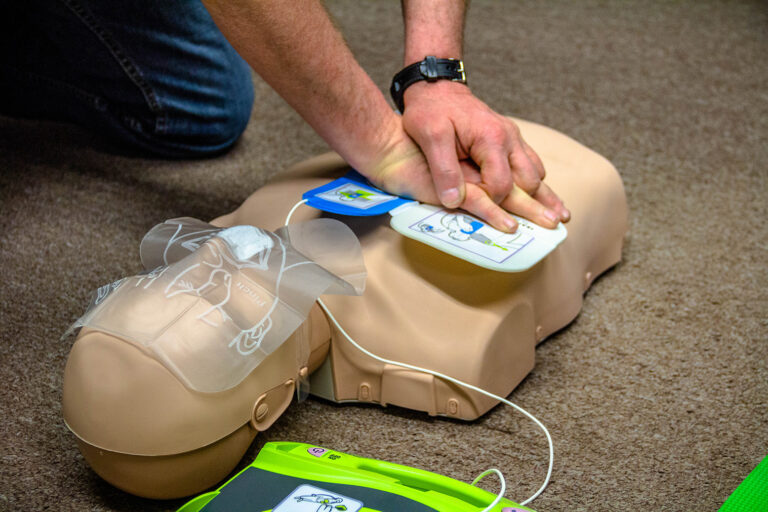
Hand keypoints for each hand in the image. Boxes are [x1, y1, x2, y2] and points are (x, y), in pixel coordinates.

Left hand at [400, 80, 569, 229]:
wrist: (436, 86)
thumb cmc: (430, 110)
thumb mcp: (430, 137)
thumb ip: (443, 169)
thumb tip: (453, 202)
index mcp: (492, 138)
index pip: (502, 183)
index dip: (494, 203)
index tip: (488, 215)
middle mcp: (509, 138)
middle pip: (529, 180)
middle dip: (538, 204)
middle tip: (553, 226)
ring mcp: (512, 137)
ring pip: (536, 171)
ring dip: (544, 194)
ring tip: (560, 216)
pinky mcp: (509, 138)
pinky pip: (530, 162)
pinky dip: (537, 181)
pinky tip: (542, 195)